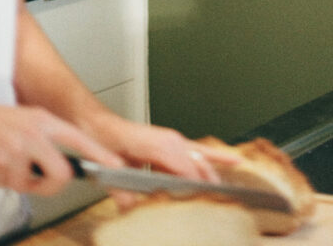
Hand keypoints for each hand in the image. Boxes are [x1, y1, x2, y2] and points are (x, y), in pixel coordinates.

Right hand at [0, 100, 122, 196]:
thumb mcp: (30, 120)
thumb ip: (49, 139)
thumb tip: (64, 163)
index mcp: (45, 121)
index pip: (79, 138)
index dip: (100, 153)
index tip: (115, 165)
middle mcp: (35, 134)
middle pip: (61, 174)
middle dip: (53, 184)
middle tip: (45, 180)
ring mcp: (18, 150)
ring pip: (33, 184)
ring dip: (22, 181)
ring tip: (11, 163)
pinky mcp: (1, 166)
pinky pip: (12, 186)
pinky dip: (4, 180)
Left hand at [81, 113, 239, 209]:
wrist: (99, 125)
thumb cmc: (105, 142)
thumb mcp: (109, 169)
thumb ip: (121, 190)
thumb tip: (132, 208)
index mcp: (158, 144)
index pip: (185, 167)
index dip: (194, 185)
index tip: (202, 199)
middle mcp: (170, 140)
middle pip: (198, 164)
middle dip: (208, 183)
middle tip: (218, 203)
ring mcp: (173, 140)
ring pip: (202, 158)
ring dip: (213, 173)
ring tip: (225, 193)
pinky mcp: (173, 144)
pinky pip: (199, 151)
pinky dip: (217, 156)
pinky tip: (233, 161)